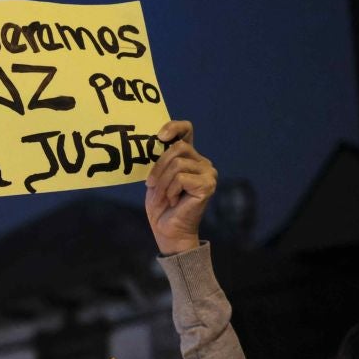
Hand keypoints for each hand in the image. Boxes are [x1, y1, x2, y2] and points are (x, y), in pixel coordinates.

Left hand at [144, 120, 216, 254]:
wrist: (168, 231)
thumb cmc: (161, 206)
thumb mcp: (155, 179)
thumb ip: (158, 161)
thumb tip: (154, 142)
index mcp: (188, 158)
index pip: (186, 131)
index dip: (174, 127)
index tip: (159, 135)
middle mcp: (201, 162)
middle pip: (177, 148)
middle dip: (158, 166)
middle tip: (150, 184)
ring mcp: (208, 173)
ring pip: (177, 164)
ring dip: (163, 182)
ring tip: (163, 197)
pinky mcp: (207, 185)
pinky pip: (181, 178)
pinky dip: (171, 191)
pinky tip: (173, 201)